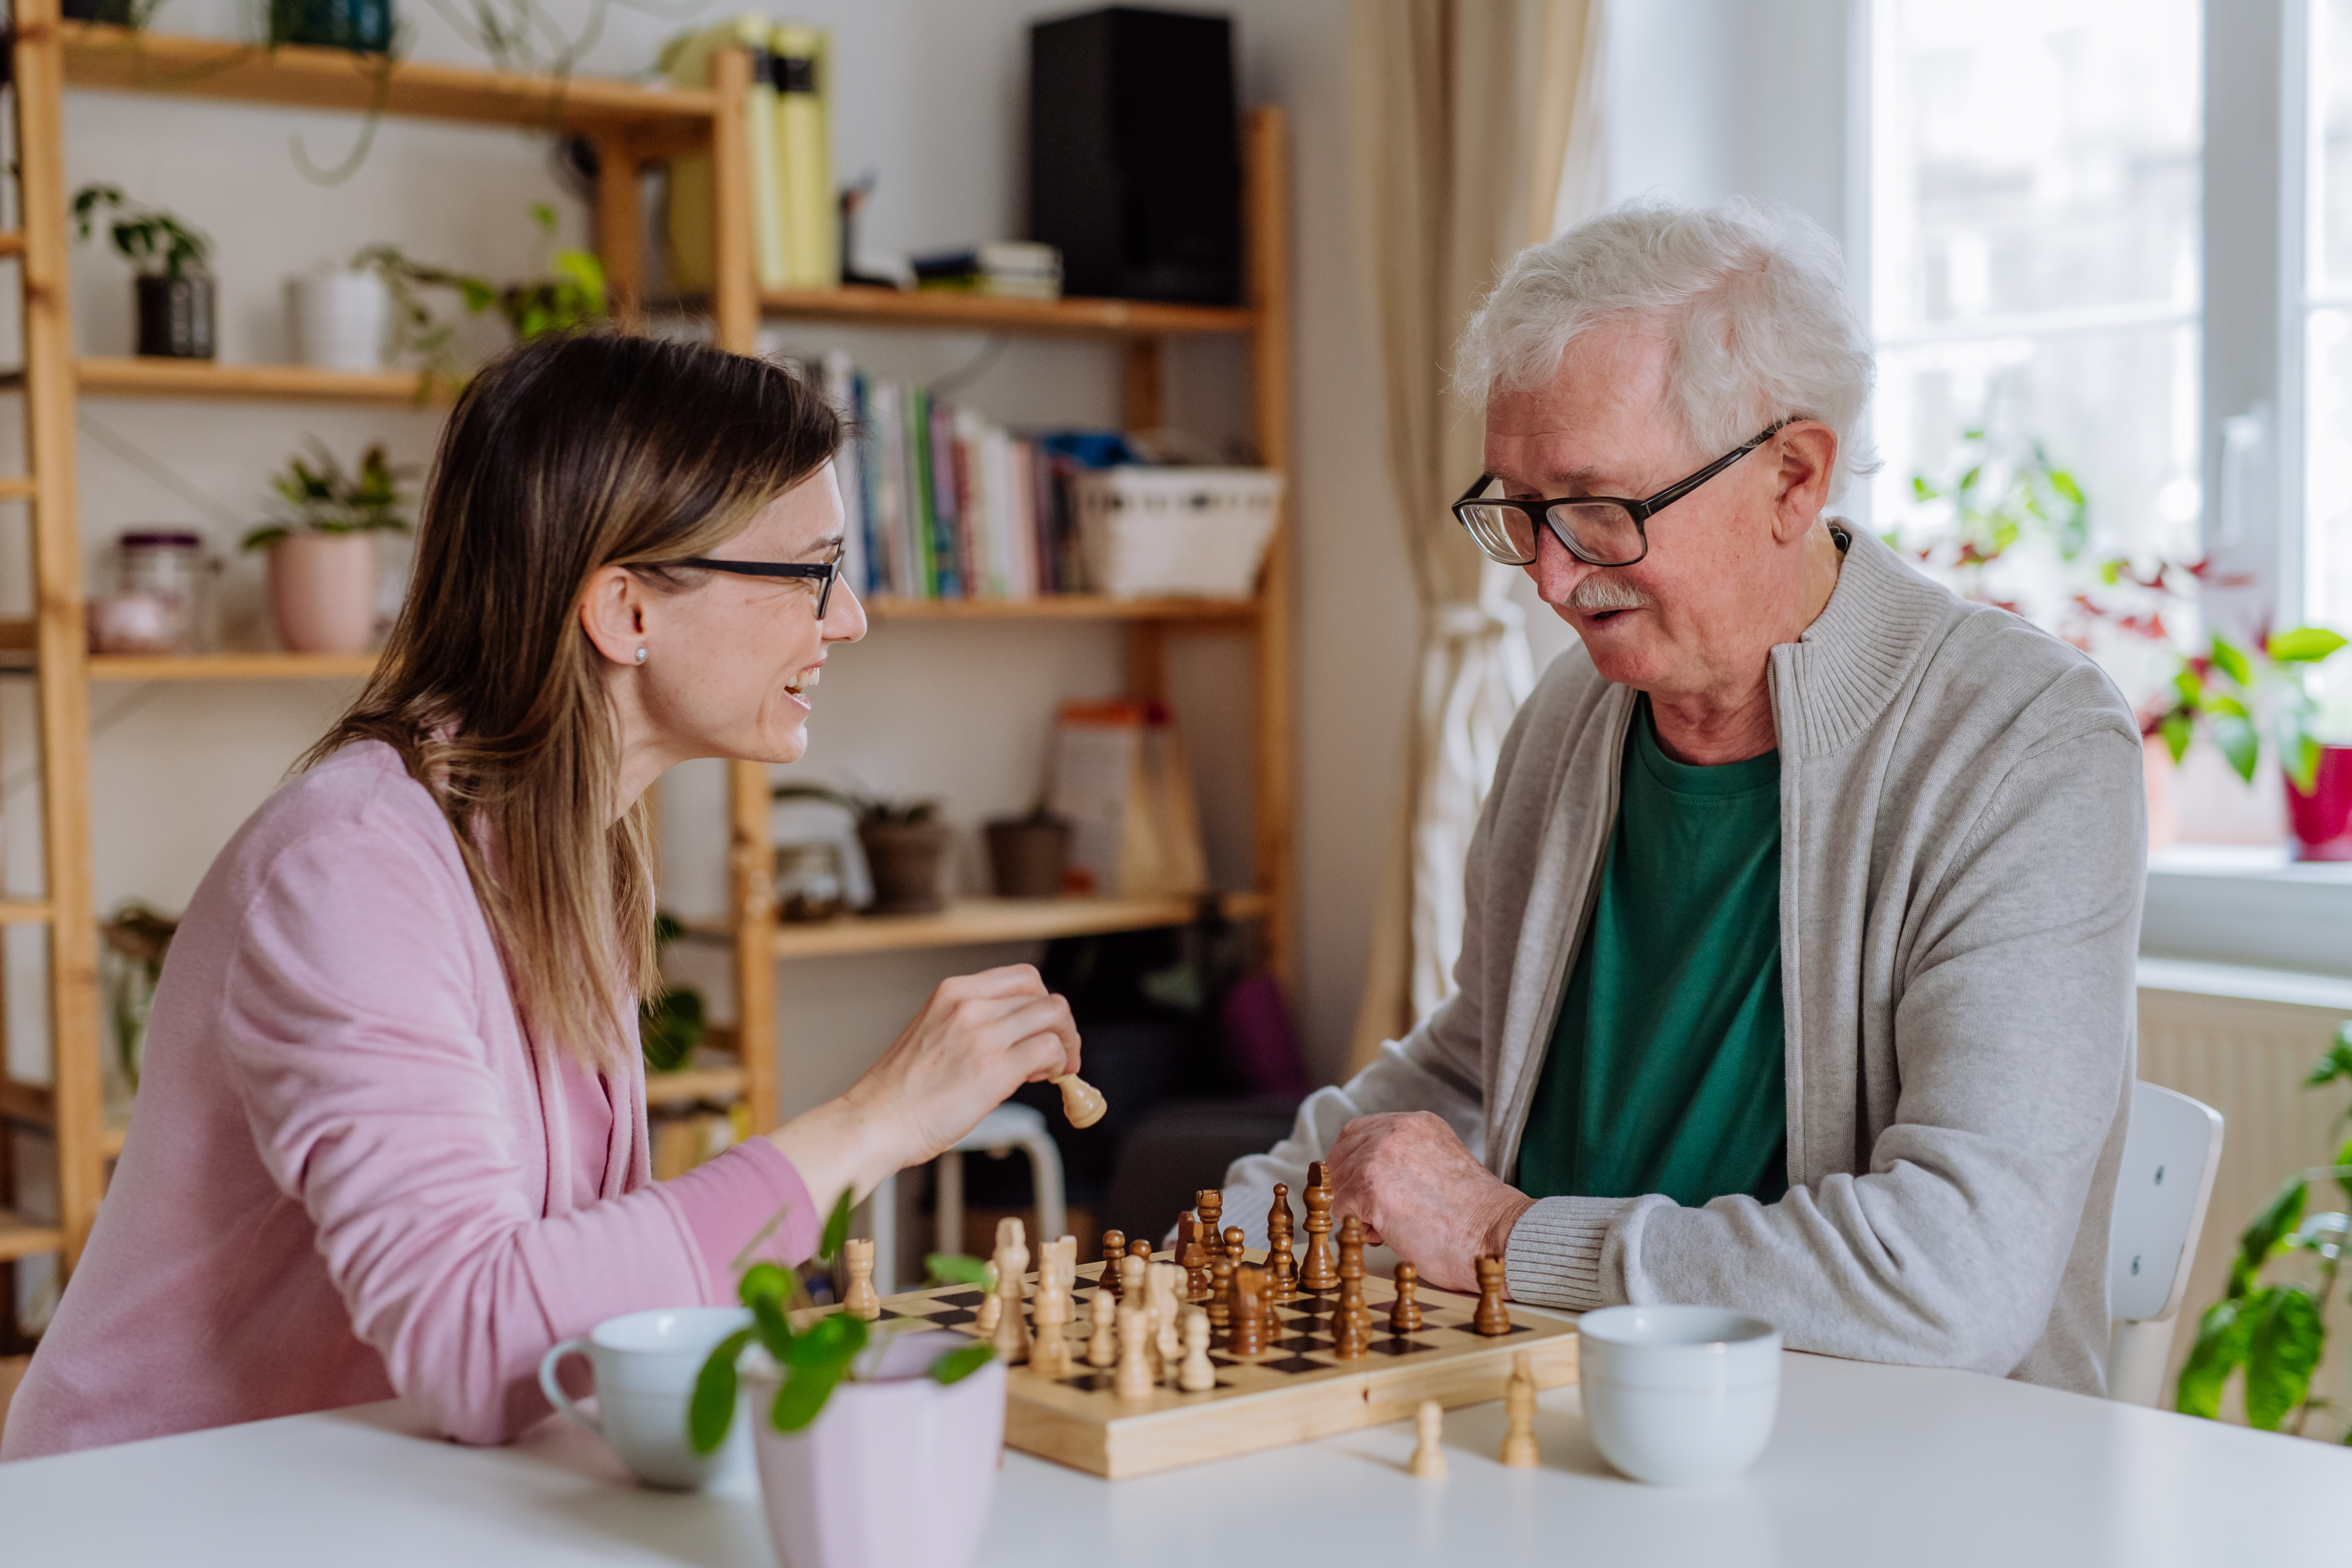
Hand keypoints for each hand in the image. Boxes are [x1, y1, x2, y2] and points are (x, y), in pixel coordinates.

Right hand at [768, 965, 1078, 1207]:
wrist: (876, 1122)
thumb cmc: (901, 1091)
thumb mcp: (935, 1035)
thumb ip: (975, 1026)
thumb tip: (1021, 1037)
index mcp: (953, 992)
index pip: (1022, 978)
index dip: (1042, 1003)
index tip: (1043, 1028)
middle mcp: (968, 1005)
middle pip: (1043, 995)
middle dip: (1061, 1025)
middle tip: (1058, 1054)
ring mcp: (982, 1034)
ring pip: (1054, 1017)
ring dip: (1066, 1044)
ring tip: (1053, 1071)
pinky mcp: (995, 1068)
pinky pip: (1049, 1050)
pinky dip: (1058, 1065)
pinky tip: (1042, 1081)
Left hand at [1325, 1111, 1532, 1293]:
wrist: (1496, 1236)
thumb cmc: (1474, 1216)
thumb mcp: (1439, 1164)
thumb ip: (1405, 1159)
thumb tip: (1363, 1177)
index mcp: (1417, 1123)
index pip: (1357, 1132)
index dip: (1350, 1163)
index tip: (1358, 1189)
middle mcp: (1397, 1130)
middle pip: (1341, 1154)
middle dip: (1349, 1187)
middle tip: (1374, 1214)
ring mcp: (1381, 1155)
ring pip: (1339, 1182)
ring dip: (1356, 1209)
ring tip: (1390, 1226)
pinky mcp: (1370, 1186)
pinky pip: (1339, 1206)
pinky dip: (1356, 1225)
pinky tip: (1386, 1233)